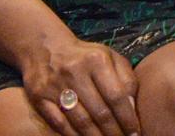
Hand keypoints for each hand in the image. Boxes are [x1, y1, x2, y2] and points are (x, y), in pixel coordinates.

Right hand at [21, 36, 140, 135]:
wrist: (46, 46)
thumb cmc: (86, 56)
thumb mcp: (110, 57)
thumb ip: (125, 79)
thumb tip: (132, 108)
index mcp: (97, 60)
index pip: (116, 95)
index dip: (127, 118)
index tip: (135, 133)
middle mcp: (76, 72)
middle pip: (99, 112)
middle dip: (114, 132)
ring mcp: (55, 85)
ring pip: (80, 121)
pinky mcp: (39, 97)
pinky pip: (60, 124)